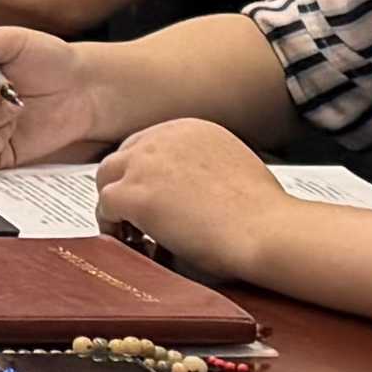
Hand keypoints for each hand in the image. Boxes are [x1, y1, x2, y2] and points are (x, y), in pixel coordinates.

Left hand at [93, 120, 287, 274]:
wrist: (266, 230)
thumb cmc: (261, 213)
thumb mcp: (231, 169)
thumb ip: (199, 170)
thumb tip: (181, 194)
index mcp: (190, 129)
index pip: (147, 145)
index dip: (143, 174)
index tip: (147, 195)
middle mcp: (164, 138)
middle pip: (122, 158)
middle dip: (124, 187)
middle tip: (132, 217)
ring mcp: (145, 164)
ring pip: (107, 179)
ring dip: (115, 207)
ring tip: (131, 233)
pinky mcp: (134, 194)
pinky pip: (105, 208)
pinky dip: (113, 227)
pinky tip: (133, 243)